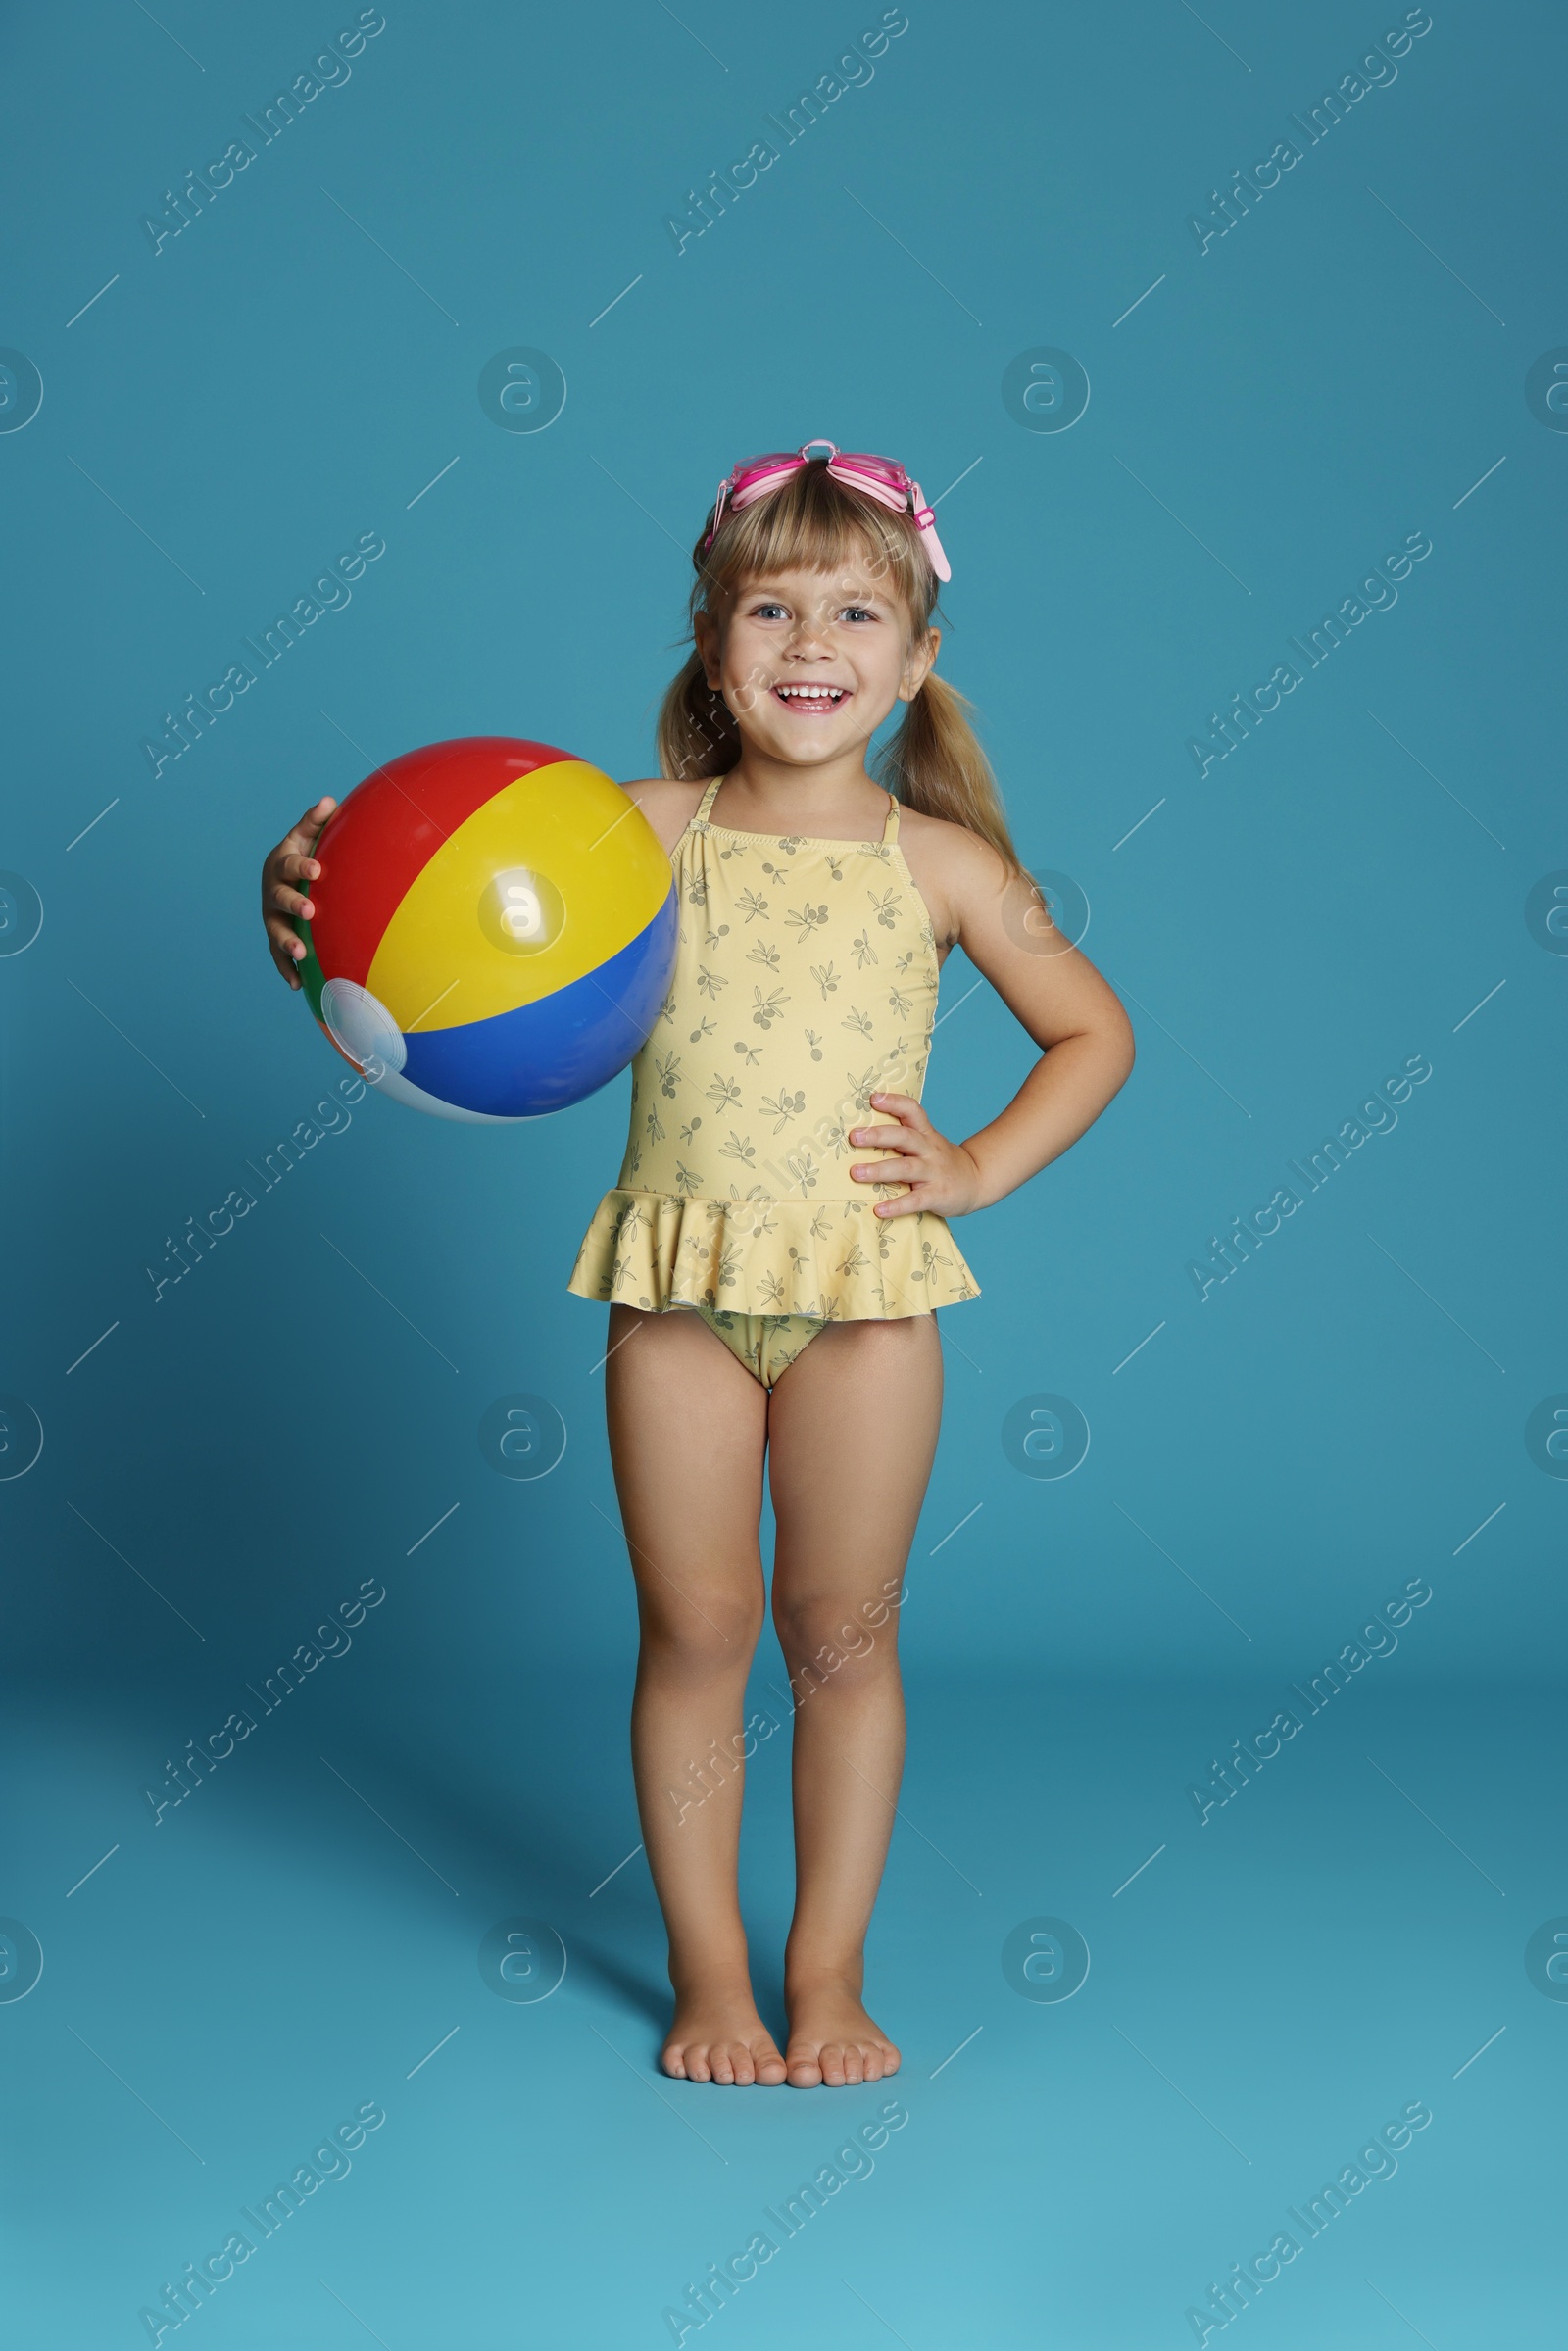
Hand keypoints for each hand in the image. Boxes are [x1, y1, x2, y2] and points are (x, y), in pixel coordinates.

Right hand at [261, 796, 336, 986]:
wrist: (284, 877)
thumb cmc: (303, 855)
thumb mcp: (306, 837)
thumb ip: (316, 822)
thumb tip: (331, 800)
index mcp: (280, 864)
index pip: (290, 865)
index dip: (302, 866)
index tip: (317, 869)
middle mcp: (272, 891)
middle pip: (280, 898)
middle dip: (294, 904)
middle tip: (310, 911)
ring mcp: (272, 916)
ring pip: (275, 930)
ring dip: (286, 942)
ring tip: (300, 954)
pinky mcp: (275, 936)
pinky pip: (277, 955)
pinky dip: (285, 969)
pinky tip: (296, 986)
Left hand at [848, 1091, 983, 1218]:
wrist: (977, 1181)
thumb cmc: (939, 1161)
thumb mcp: (927, 1143)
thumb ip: (902, 1137)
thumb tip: (860, 1133)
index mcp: (926, 1134)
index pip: (912, 1111)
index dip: (894, 1102)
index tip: (874, 1098)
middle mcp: (930, 1150)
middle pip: (905, 1137)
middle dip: (878, 1135)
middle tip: (854, 1136)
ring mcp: (934, 1172)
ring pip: (906, 1168)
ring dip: (879, 1170)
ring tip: (855, 1173)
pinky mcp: (937, 1195)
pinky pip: (915, 1201)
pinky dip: (897, 1205)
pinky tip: (879, 1210)